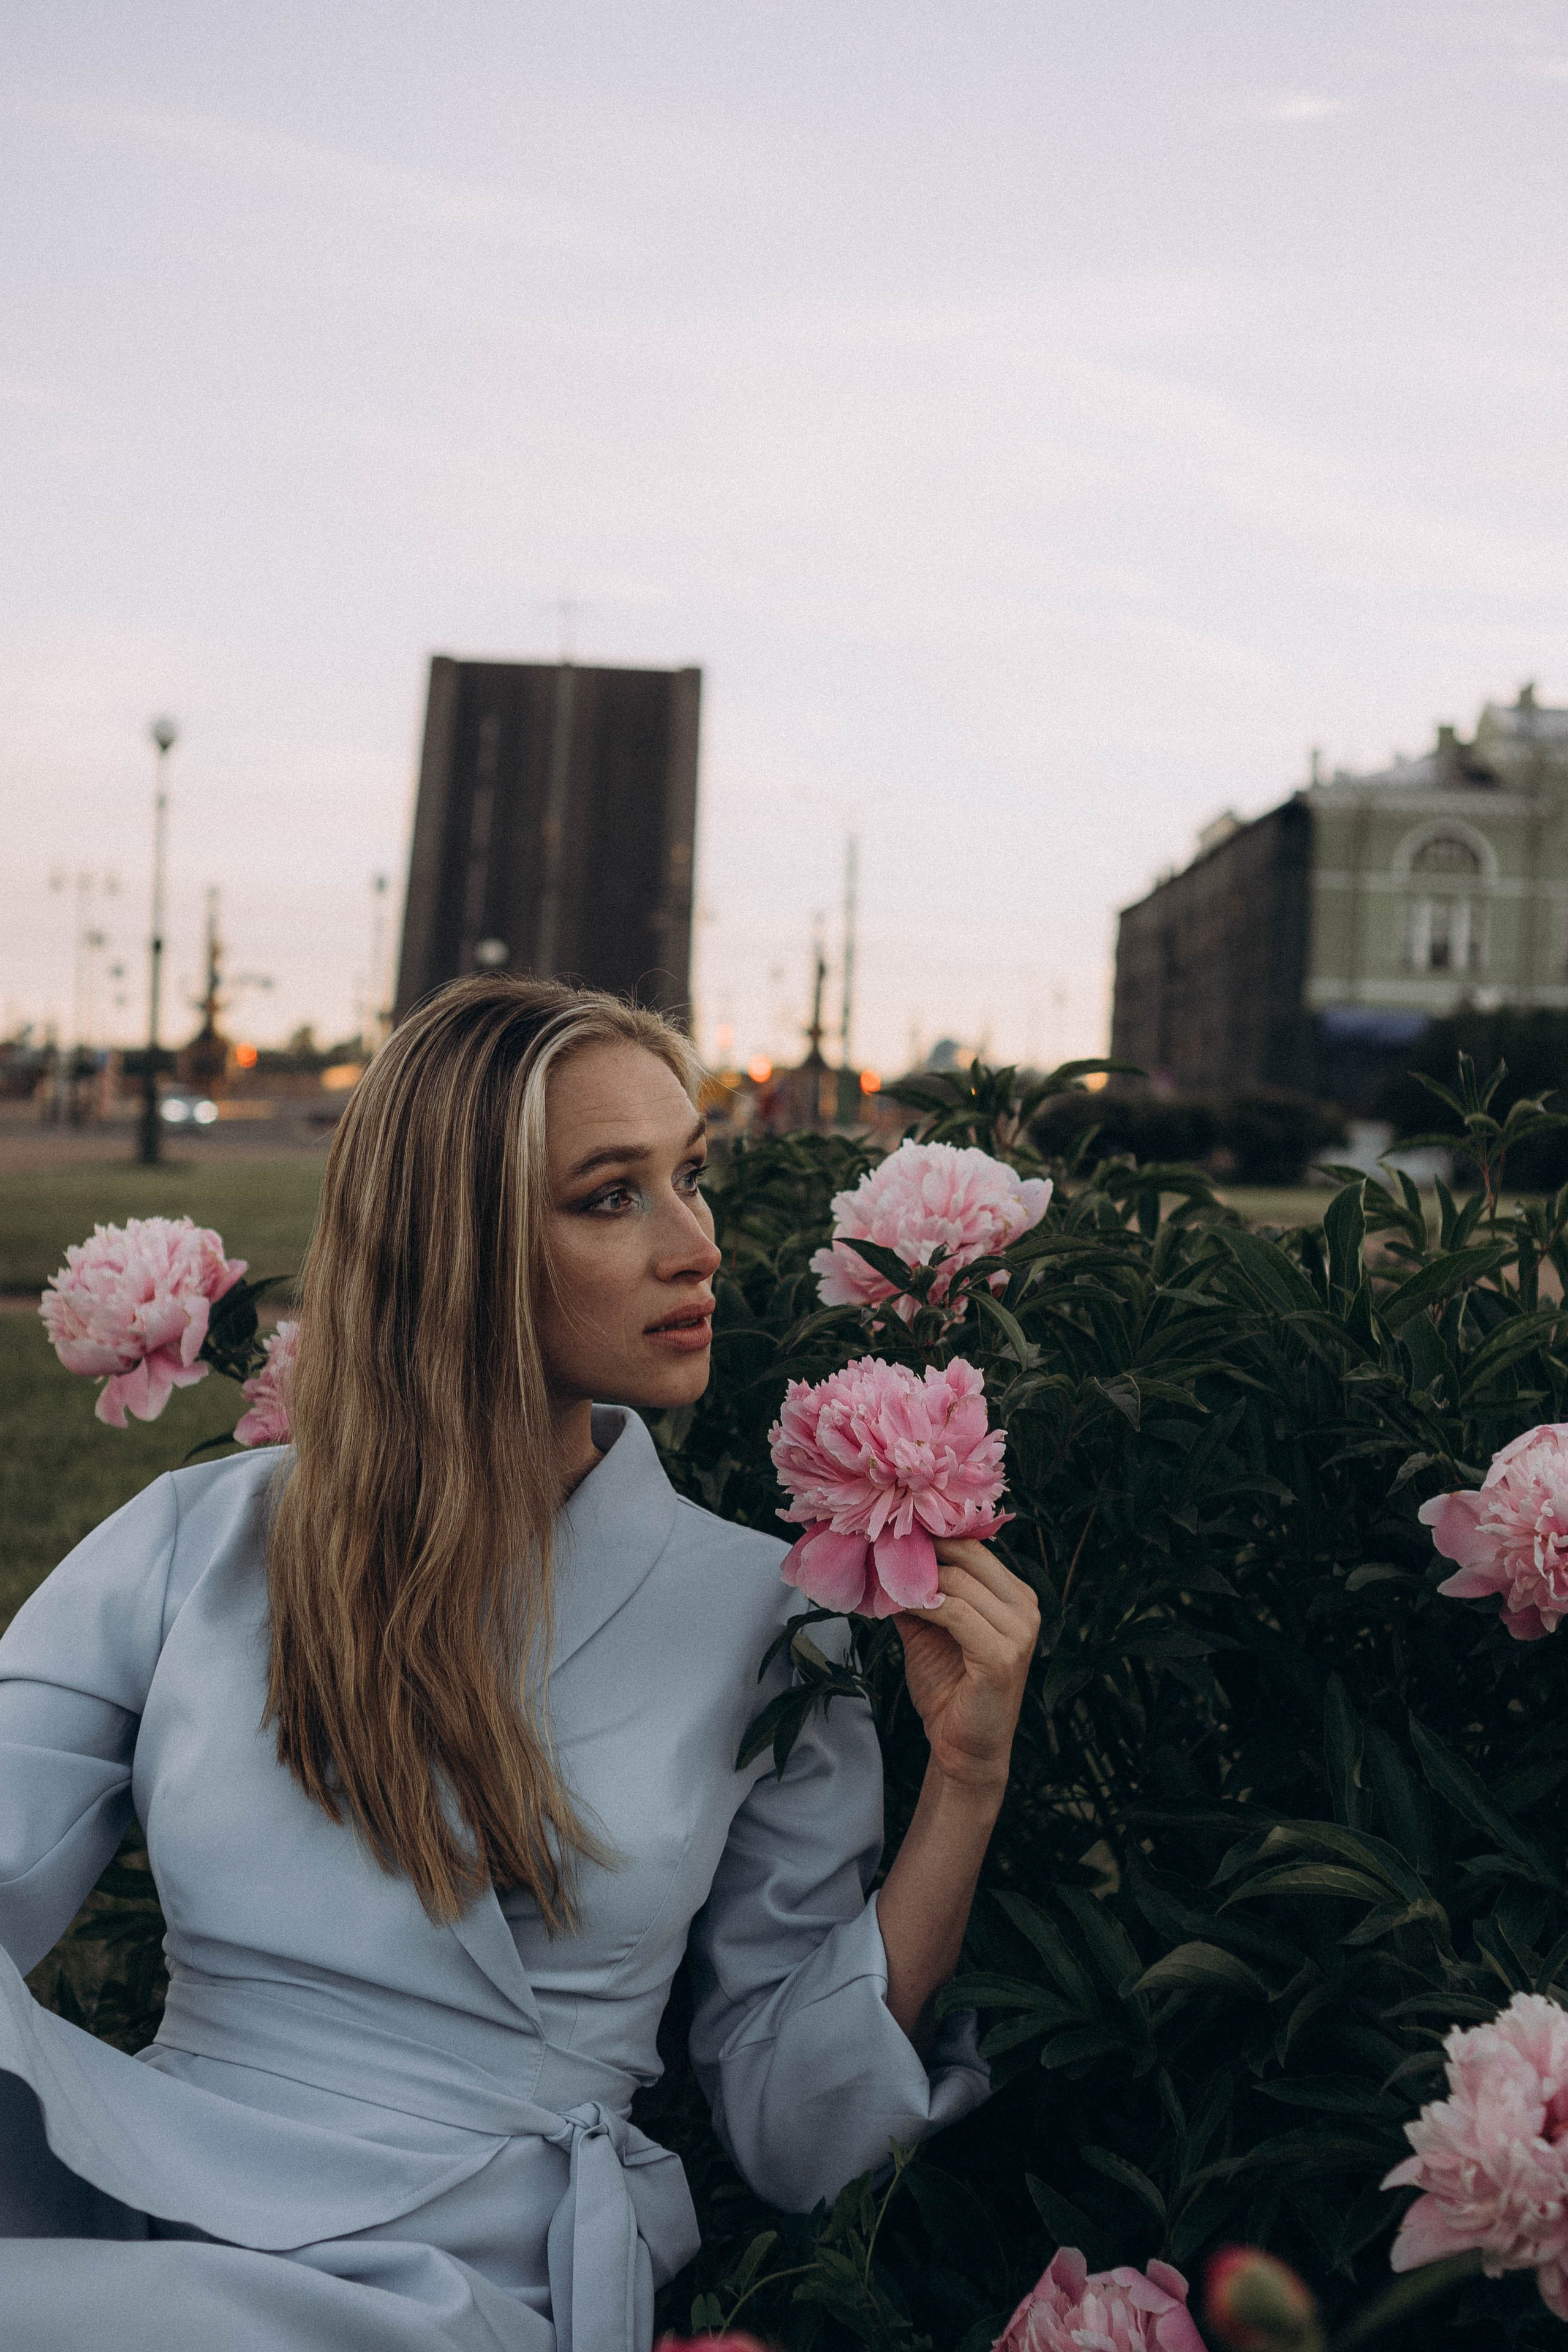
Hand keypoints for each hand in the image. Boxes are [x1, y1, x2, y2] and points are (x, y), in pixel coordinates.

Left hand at [894, 1539, 1039, 1799]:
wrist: (962, 1748)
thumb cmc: (948, 1688)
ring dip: (915, 1577)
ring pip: (960, 1582)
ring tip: (882, 1577)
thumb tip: (883, 1554)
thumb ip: (917, 1592)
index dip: (933, 1535)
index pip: (974, 1546)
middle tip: (880, 1544)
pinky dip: (922, 1604)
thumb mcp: (929, 1629)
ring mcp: (1020, 1632)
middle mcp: (1026, 1608)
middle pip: (969, 1555)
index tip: (891, 1529)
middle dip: (922, 1548)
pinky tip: (899, 1604)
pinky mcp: (1002, 1656)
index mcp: (1015, 1595)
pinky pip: (955, 1613)